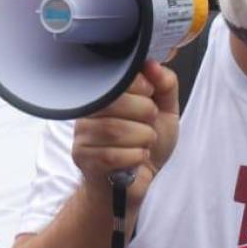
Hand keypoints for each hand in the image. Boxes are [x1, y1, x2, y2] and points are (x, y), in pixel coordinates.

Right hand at [72, 61, 178, 208]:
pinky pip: (112, 155)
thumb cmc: (145, 144)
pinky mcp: (84, 159)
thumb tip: (151, 64)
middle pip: (114, 104)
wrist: (133, 183)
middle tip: (150, 124)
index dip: (140, 86)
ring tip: (145, 143)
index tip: (151, 95)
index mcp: (105, 94)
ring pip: (114, 130)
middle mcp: (88, 111)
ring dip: (142, 138)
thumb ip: (164, 84)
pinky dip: (135, 157)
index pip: (116, 78)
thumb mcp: (164, 111)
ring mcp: (82, 135)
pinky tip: (137, 158)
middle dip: (145, 114)